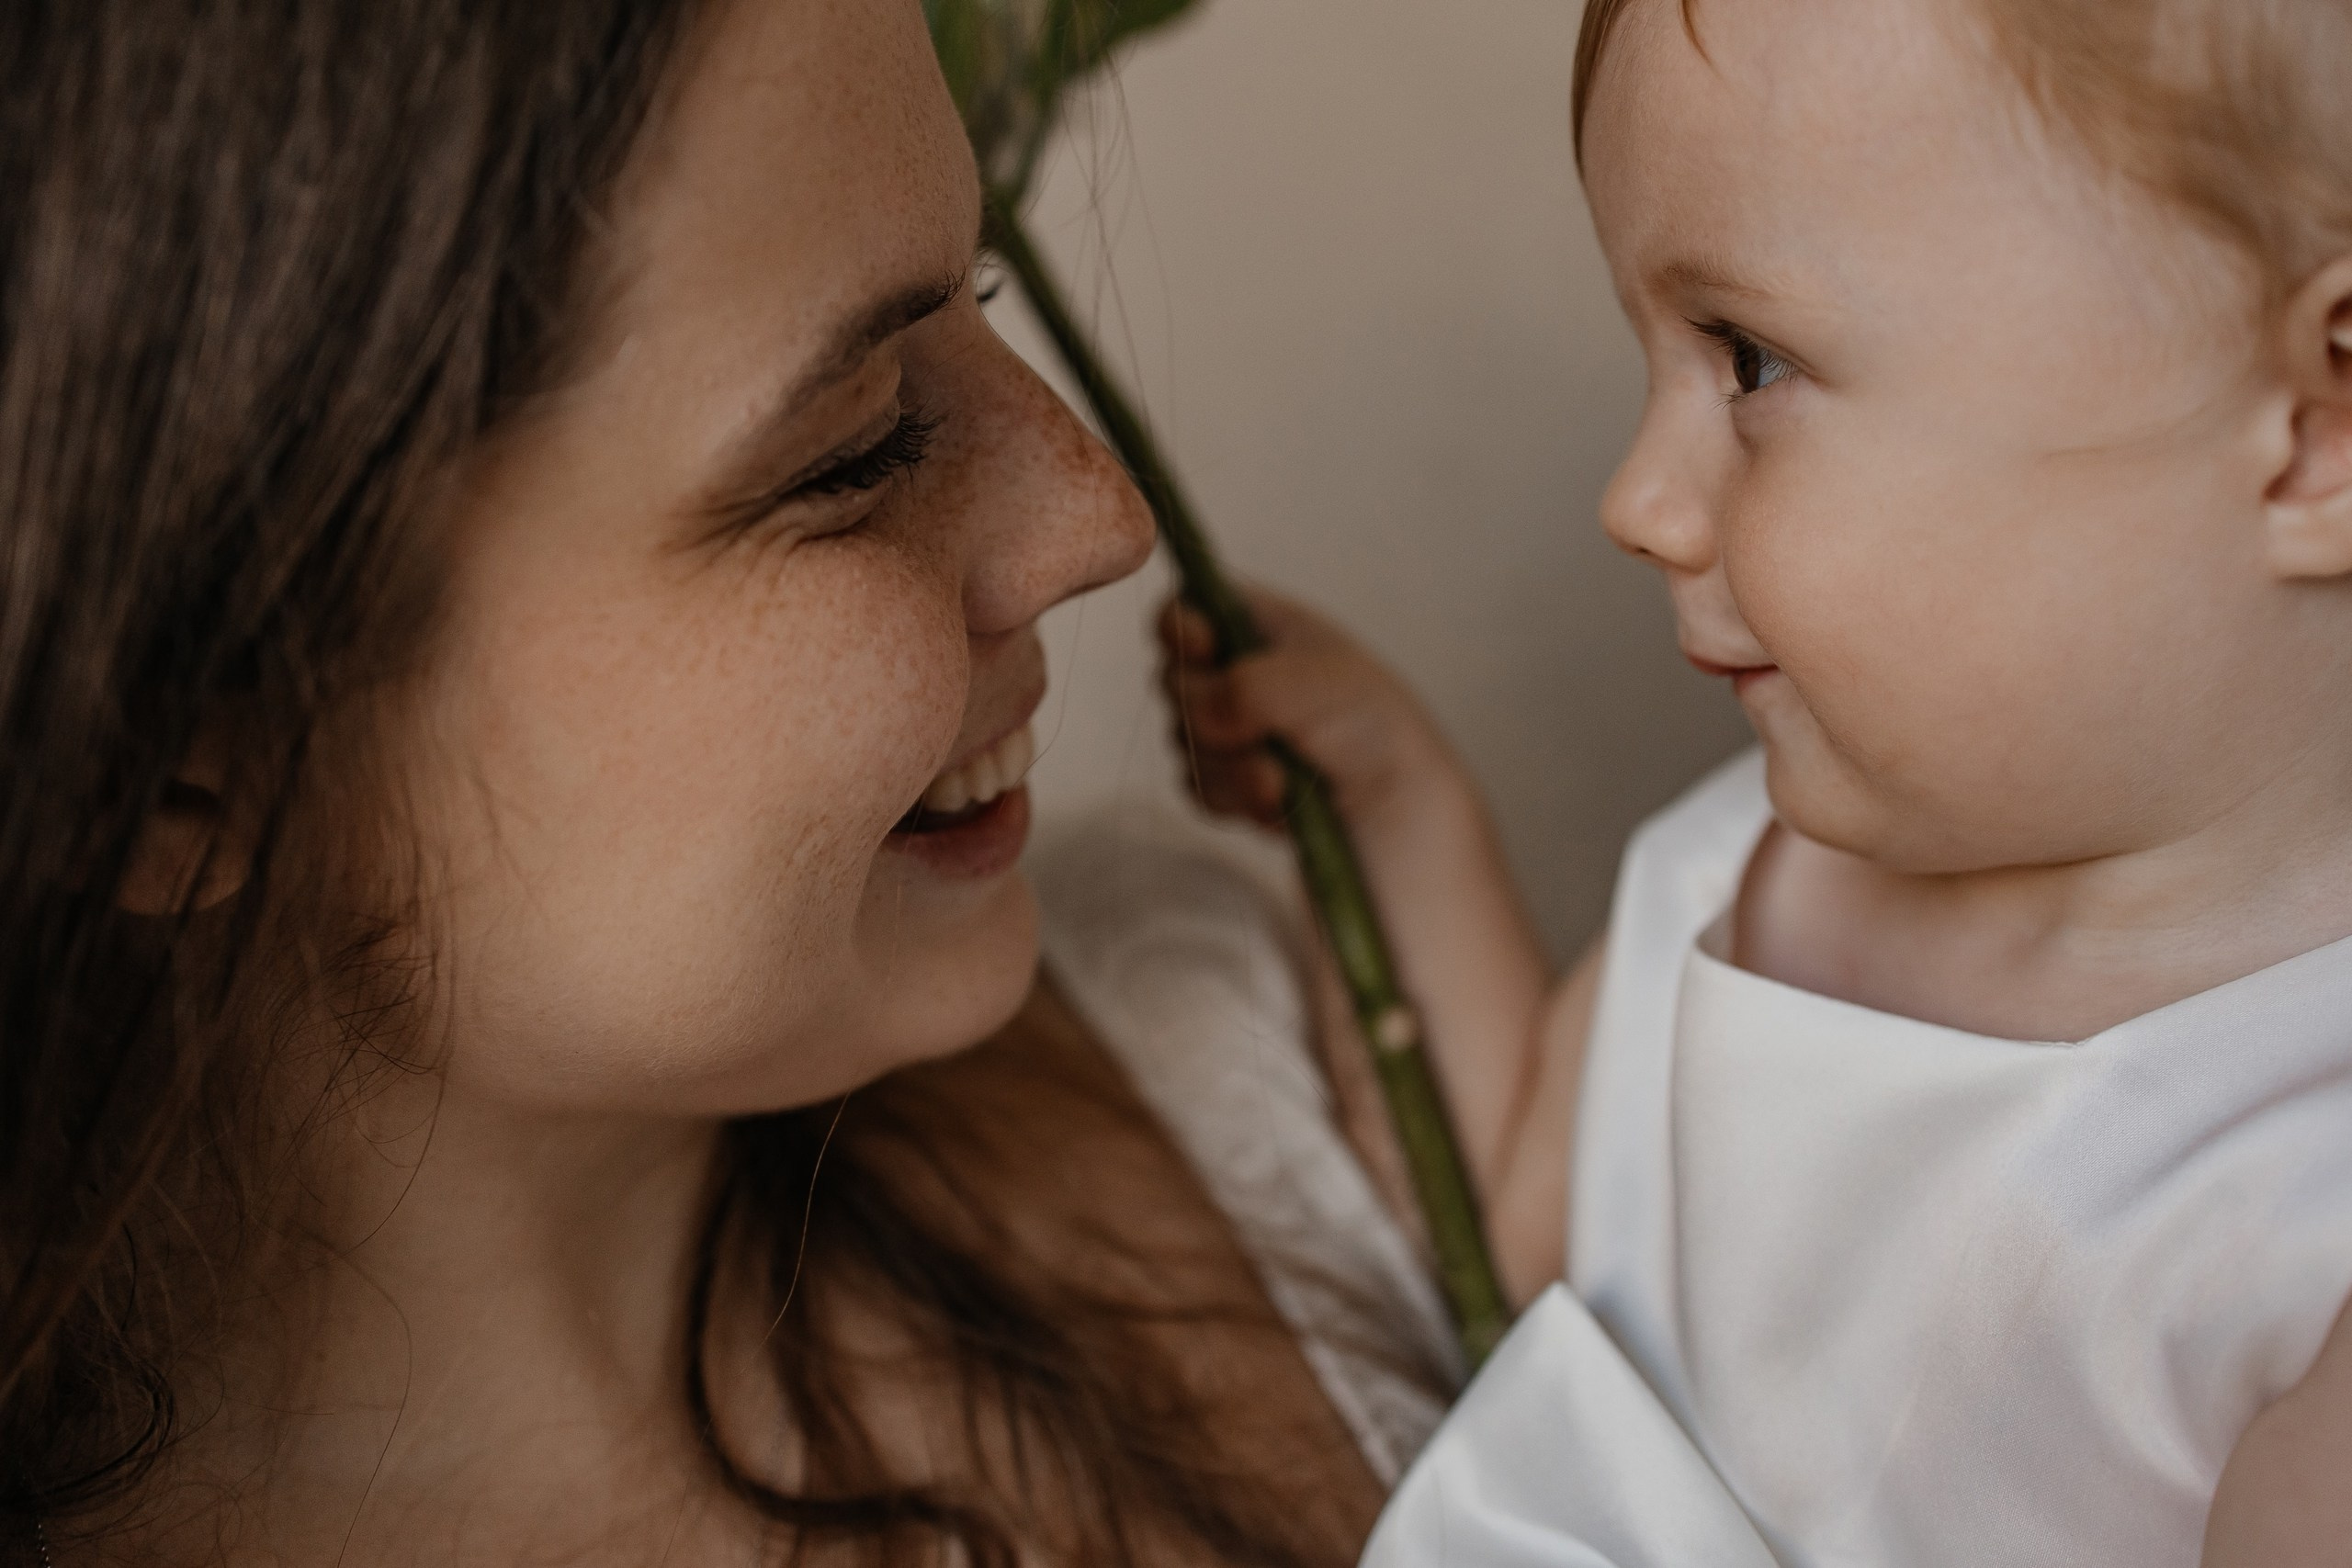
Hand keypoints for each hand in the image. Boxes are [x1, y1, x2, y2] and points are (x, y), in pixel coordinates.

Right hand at [1155, 586, 1463, 833]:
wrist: (1407, 825)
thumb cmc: (1376, 735)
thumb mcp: (1311, 686)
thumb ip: (1240, 686)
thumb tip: (1201, 719)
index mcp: (1267, 628)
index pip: (1189, 607)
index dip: (1182, 628)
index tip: (1207, 650)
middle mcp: (1245, 675)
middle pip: (1175, 680)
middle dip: (1212, 715)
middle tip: (1263, 735)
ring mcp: (1237, 734)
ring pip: (1184, 743)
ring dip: (1232, 768)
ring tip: (1286, 782)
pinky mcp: (1235, 788)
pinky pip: (1197, 789)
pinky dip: (1234, 801)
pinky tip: (1278, 807)